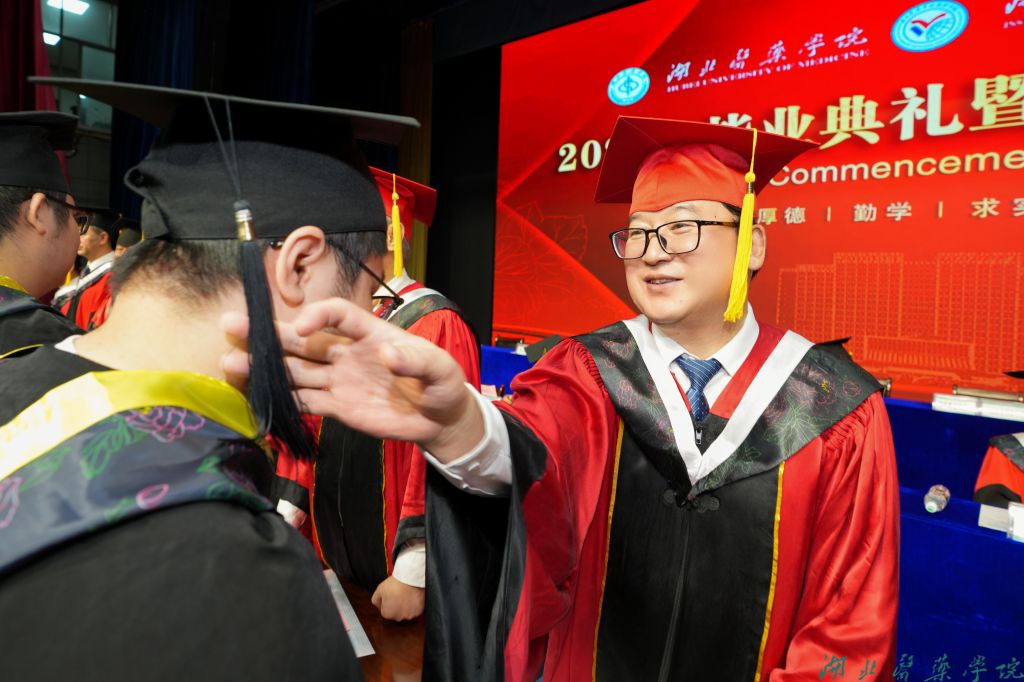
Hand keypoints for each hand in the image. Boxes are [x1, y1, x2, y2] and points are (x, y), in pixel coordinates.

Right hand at [221, 298, 483, 460]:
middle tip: (232, 324)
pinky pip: (305, 402)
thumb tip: (388, 354)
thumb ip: (416, 361)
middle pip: (303, 340)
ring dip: (265, 369)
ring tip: (231, 364)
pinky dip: (281, 402)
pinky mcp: (338, 408)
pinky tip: (254, 399)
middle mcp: (347, 353)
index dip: (318, 316)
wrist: (441, 420)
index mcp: (370, 333)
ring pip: (296, 371)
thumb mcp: (440, 368)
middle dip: (269, 333)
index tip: (303, 328)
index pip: (338, 315)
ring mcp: (339, 380)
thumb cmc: (443, 383)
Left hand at [371, 576, 424, 621]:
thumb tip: (378, 605)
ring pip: (406, 612)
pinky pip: (415, 610)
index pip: (385, 611)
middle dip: (397, 606)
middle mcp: (398, 617)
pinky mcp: (418, 611)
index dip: (387, 602)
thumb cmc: (396, 584)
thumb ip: (375, 600)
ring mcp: (410, 615)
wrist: (410, 579)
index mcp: (387, 614)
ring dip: (406, 606)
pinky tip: (412, 597)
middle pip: (396, 613)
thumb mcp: (379, 590)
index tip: (391, 596)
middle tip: (398, 595)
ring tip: (406, 595)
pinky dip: (414, 605)